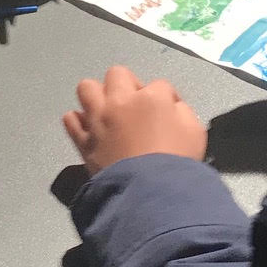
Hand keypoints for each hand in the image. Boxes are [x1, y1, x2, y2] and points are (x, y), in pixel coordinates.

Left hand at [63, 65, 207, 174]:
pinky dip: (79, 122)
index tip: (168, 115)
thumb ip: (182, 111)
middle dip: (128, 85)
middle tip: (136, 106)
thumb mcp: (196, 132)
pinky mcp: (84, 140)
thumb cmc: (176, 164)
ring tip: (108, 111)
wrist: (149, 193)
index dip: (166, 99)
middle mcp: (121, 102)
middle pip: (117, 74)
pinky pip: (71, 120)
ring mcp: (98, 120)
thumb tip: (171, 107)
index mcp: (151, 98)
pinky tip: (90, 129)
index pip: (159, 85)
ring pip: (86, 88)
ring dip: (97, 96)